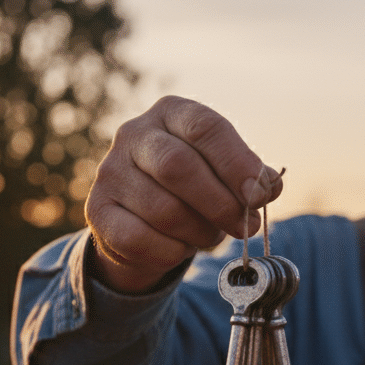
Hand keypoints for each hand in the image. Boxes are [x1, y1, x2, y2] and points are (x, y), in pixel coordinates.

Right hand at [85, 96, 284, 291]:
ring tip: (210, 236)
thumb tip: (268, 185)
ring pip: (163, 209)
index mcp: (171, 113)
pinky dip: (171, 252)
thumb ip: (249, 177)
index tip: (260, 196)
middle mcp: (134, 135)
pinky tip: (181, 248)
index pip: (205, 127)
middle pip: (177, 166)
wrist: (144, 220)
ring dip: (198, 232)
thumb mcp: (224, 174)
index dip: (236, 163)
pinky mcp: (96, 211)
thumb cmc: (194, 190)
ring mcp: (109, 172)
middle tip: (245, 227)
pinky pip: (139, 239)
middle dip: (220, 203)